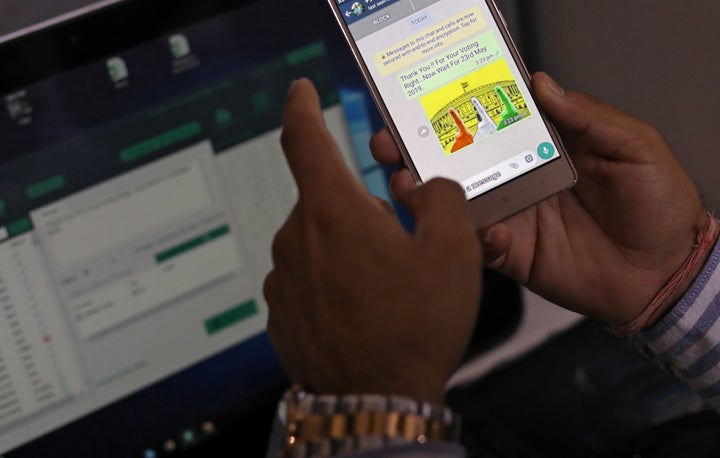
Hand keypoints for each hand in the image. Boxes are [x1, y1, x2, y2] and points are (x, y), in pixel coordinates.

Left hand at [264, 79, 482, 402]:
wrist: (376, 401)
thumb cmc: (414, 327)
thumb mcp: (454, 253)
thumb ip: (444, 200)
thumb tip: (428, 189)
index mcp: (332, 212)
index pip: (304, 138)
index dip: (302, 106)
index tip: (301, 91)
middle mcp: (295, 239)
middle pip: (328, 201)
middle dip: (362, 212)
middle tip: (402, 250)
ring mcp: (282, 278)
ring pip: (320, 242)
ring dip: (350, 252)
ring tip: (387, 292)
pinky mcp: (280, 311)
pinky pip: (309, 279)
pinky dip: (335, 284)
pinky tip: (365, 314)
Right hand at [371, 72, 706, 325]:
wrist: (664, 274)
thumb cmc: (658, 205)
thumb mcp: (633, 148)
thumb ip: (588, 117)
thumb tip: (542, 84)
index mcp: (539, 148)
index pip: (487, 122)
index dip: (454, 110)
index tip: (423, 99)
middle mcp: (515, 178)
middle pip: (456, 160)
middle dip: (417, 150)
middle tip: (390, 143)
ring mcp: (509, 217)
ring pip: (453, 202)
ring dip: (424, 192)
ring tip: (406, 184)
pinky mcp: (511, 254)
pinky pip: (476, 245)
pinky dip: (468, 238)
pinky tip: (481, 232)